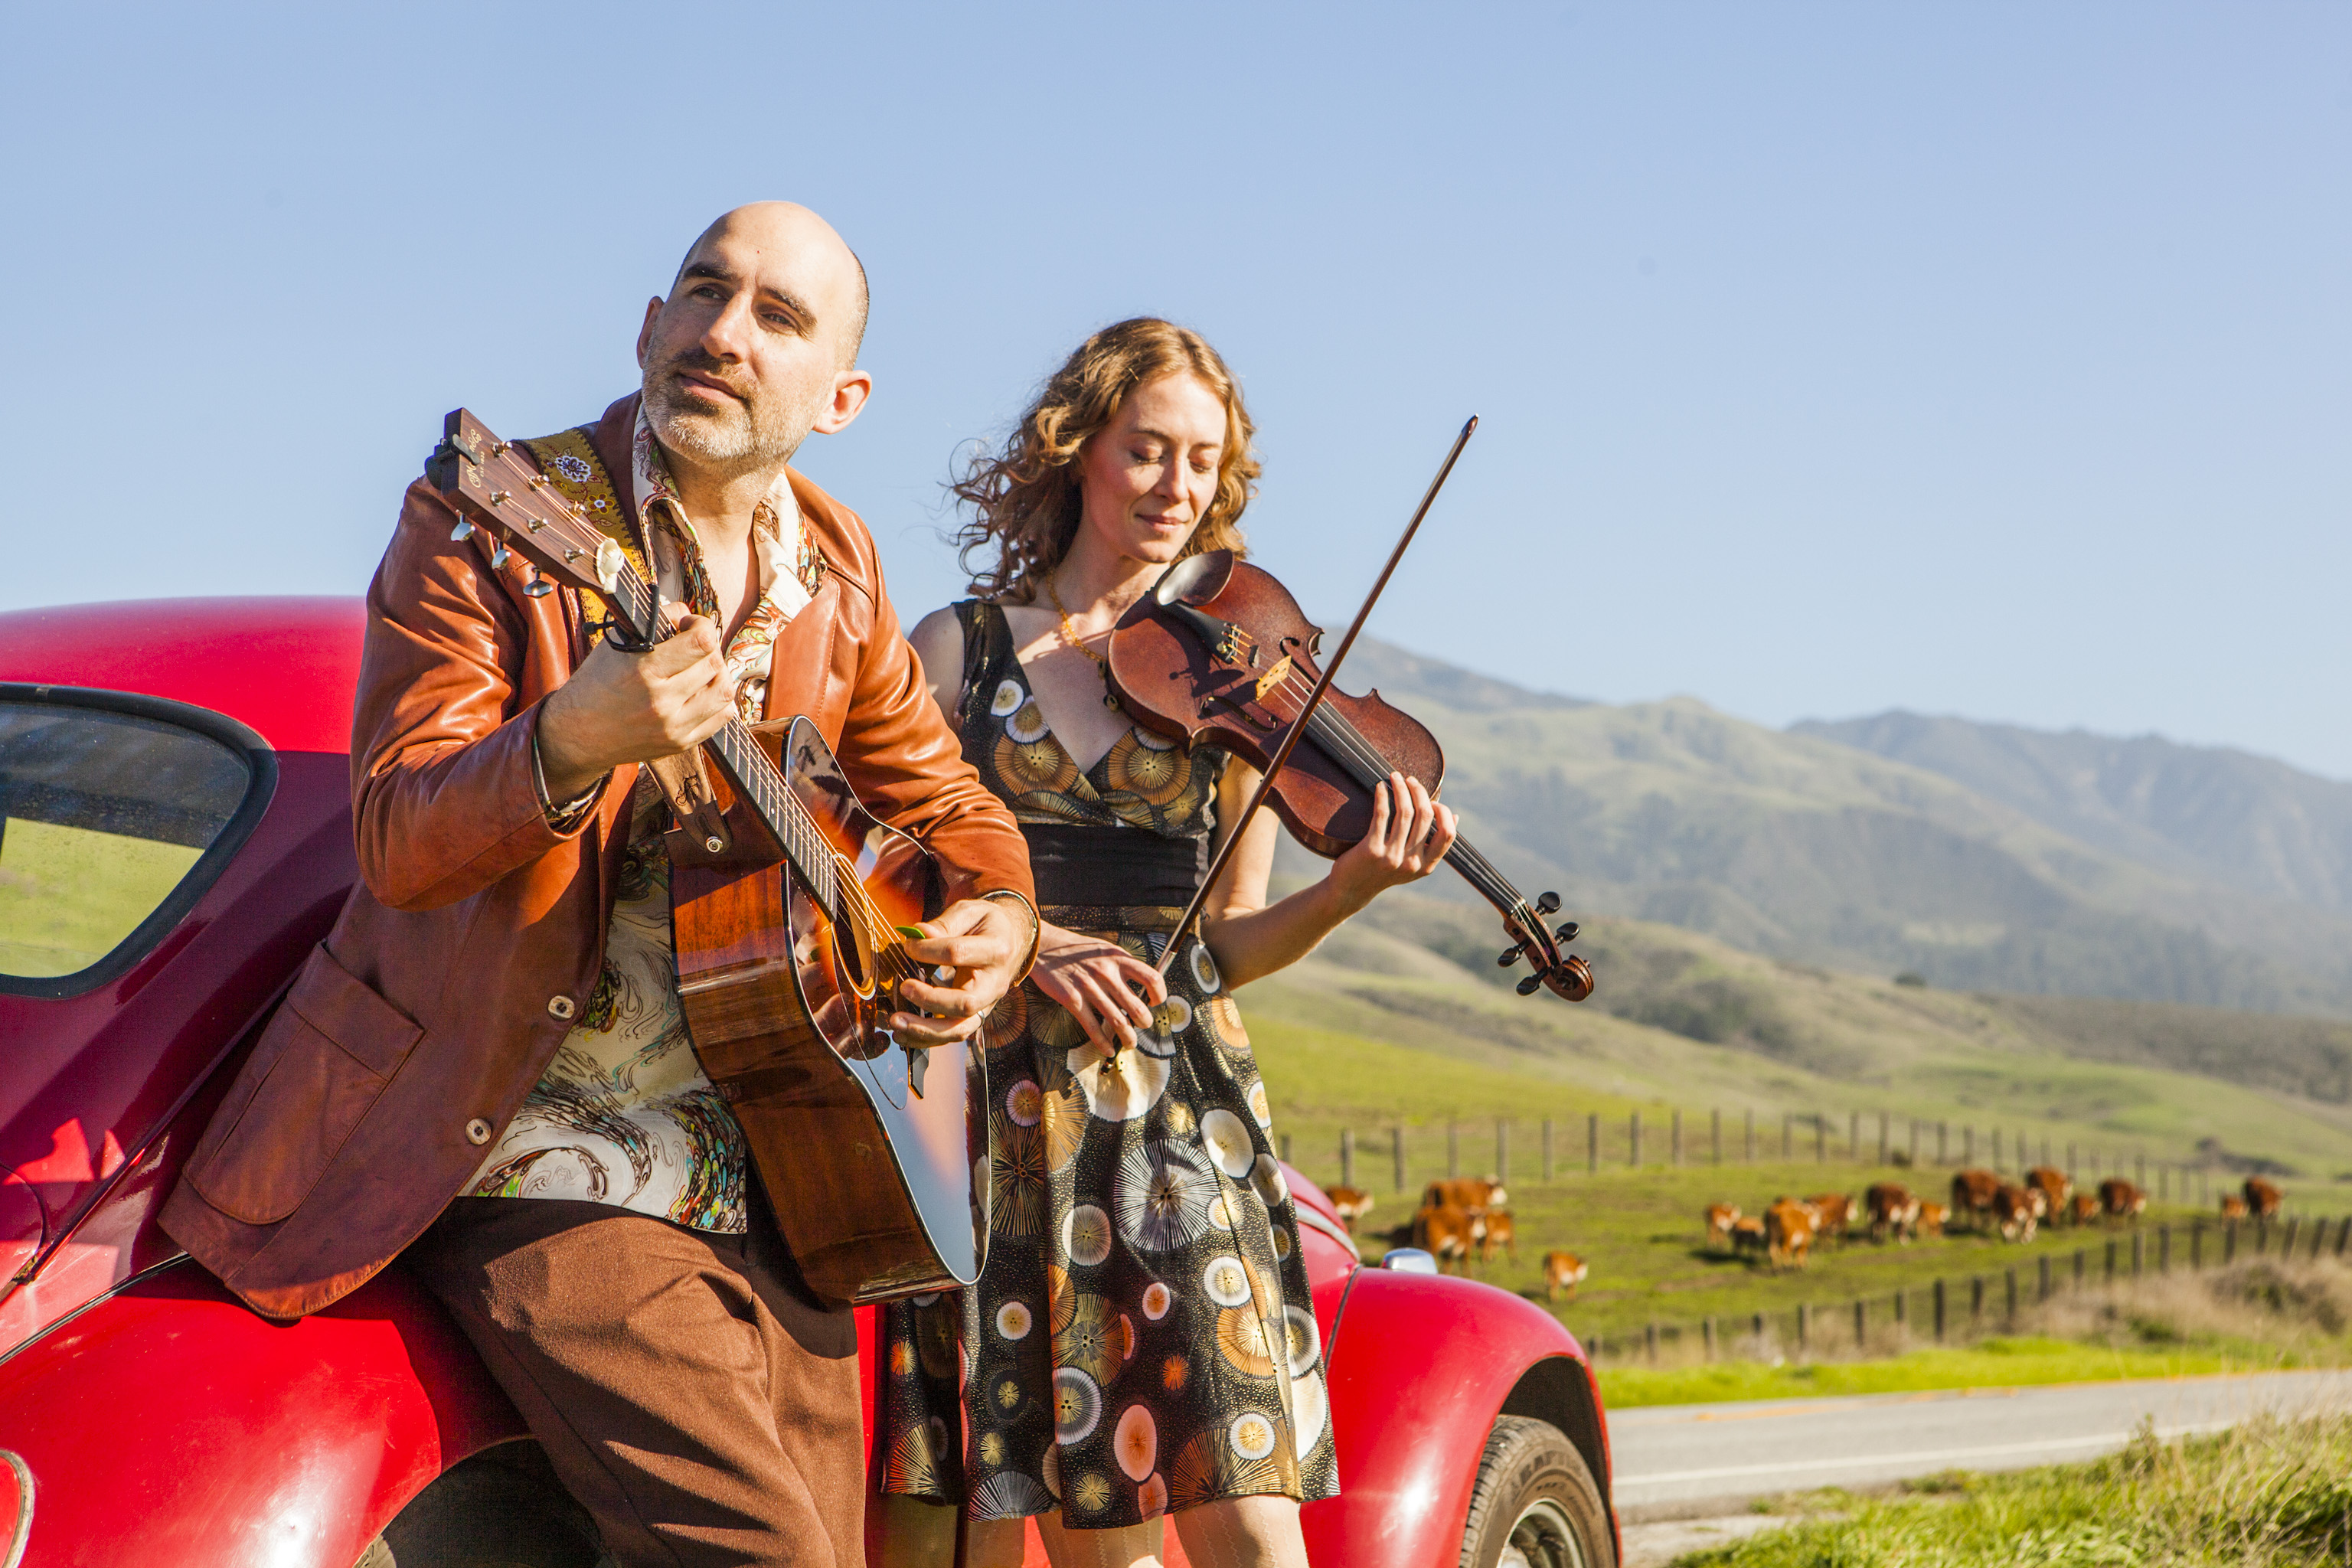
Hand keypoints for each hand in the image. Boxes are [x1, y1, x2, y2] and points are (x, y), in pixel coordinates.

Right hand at [537, 614, 735, 798]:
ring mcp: (673, 727)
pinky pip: (722, 718)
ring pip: (724, 692)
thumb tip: (689, 614)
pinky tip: (704, 691)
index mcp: (643, 671)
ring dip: (718, 674)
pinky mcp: (680, 743)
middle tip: (694, 647)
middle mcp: (661, 702)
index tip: (690, 625)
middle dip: (708, 648)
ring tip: (702, 669)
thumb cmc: (597, 682)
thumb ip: (656, 621)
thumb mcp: (617, 643)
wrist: (577, 734)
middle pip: (713, 664)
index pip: (701, 642)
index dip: (702, 626)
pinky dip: (720, 700)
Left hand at [889, 897, 1031, 1047]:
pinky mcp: (976, 1016)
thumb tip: (916, 935)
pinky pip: (952, 1034)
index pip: (958, 953)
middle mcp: (995, 983)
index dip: (928, 950)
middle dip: (930, 1000)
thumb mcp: (969, 912)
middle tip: (904, 988)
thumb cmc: (986, 924)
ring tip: (896, 1022)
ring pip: (960, 1028)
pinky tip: (902, 1035)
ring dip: (926, 1030)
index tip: (908, 946)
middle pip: (965, 1003)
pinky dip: (926, 1039)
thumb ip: (944, 924)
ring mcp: (987, 1004)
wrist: (1010, 940)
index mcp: (996, 949)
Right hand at [1030, 923, 1166, 1053]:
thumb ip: (1123, 964)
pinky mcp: (1073, 1000)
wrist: (1044, 946)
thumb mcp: (1105, 949)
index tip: (1154, 1002)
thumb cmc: (1077, 950)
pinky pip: (1093, 1028)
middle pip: (1138, 1008)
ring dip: (1128, 1038)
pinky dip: (1103, 1043)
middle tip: (1142, 1026)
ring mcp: (1089, 987)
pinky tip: (1108, 1049)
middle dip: (1144, 1023)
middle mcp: (1107, 973)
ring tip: (1130, 1043)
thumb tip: (1143, 985)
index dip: (1159, 995)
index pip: (1152, 978)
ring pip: (1118, 1022)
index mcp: (1118, 958)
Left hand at [1326, 772, 1456, 912]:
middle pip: (1425, 816)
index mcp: (1426, 866)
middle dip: (1420, 791)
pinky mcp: (1372, 849)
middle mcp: (1412, 862)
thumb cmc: (1382, 871)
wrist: (1351, 890)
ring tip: (1395, 777)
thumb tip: (1454, 817)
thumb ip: (1431, 844)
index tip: (1432, 800)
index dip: (1443, 812)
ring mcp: (1392, 857)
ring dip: (1401, 788)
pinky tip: (1380, 786)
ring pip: (1405, 812)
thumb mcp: (1412, 863)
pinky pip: (1382, 815)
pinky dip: (1383, 796)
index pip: (1448, 833)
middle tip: (1410, 779)